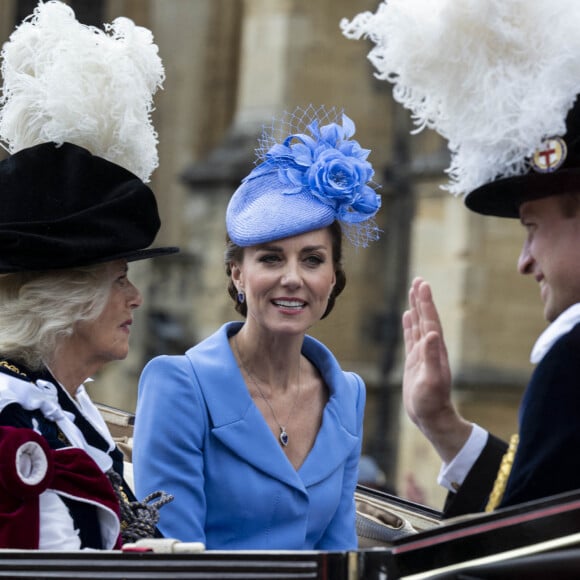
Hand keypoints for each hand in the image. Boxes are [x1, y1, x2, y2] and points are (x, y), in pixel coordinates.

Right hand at [402, 278, 471, 462]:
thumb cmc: (431, 402)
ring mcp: (422, 354)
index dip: (426, 303)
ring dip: (416, 308)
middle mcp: (430, 348)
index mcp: (435, 350)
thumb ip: (431, 358)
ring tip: (413, 292)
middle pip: (425, 318)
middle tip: (419, 281)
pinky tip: (407, 316)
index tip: (422, 285)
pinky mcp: (414, 361)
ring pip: (418, 325)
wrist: (431, 418)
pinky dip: (409, 325)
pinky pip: (411, 338)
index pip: (430, 321)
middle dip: (422, 300)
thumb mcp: (431, 381)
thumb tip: (430, 334)